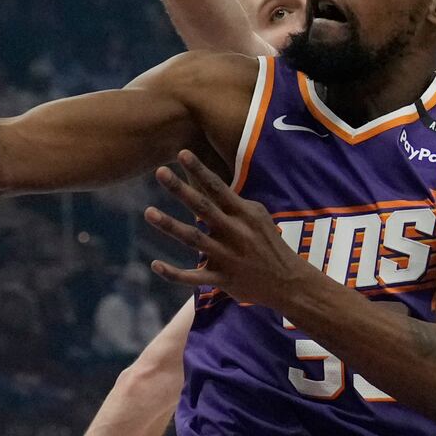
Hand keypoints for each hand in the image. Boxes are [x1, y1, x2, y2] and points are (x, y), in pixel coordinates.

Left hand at [145, 150, 313, 306]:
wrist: (288, 282)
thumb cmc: (269, 244)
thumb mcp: (258, 216)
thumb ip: (234, 203)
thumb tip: (211, 185)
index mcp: (244, 214)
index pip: (218, 187)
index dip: (199, 170)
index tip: (182, 153)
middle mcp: (234, 233)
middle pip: (203, 207)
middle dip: (181, 189)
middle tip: (159, 172)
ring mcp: (227, 257)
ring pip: (193, 239)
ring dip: (170, 225)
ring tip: (148, 212)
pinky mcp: (222, 279)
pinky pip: (193, 277)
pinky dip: (173, 273)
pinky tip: (155, 264)